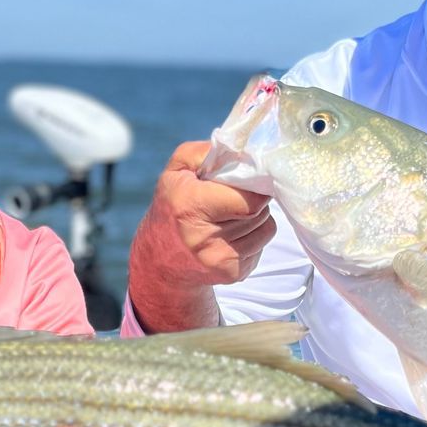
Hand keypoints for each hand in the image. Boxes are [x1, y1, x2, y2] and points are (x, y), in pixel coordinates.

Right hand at [137, 140, 277, 286]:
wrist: (159, 259)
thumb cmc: (172, 204)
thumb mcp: (177, 169)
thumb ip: (206, 152)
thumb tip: (243, 153)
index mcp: (190, 205)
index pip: (249, 199)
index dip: (254, 186)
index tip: (249, 179)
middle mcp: (203, 237)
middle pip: (259, 212)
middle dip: (254, 199)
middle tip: (237, 196)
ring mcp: (219, 260)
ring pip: (266, 228)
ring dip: (257, 218)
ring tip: (232, 215)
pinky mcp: (232, 274)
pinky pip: (262, 246)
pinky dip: (253, 236)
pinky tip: (231, 235)